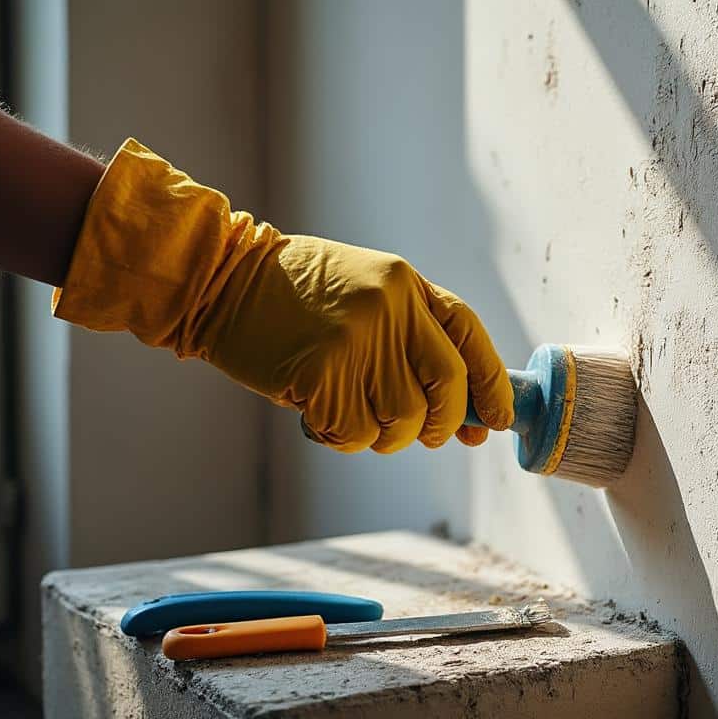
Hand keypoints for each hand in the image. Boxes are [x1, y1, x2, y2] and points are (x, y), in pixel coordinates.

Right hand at [53, 139, 513, 451]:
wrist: (220, 280)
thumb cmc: (295, 296)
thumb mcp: (365, 290)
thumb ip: (412, 335)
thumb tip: (464, 410)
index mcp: (406, 284)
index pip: (470, 336)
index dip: (492, 384)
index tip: (497, 419)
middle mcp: (390, 308)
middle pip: (446, 386)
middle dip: (444, 424)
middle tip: (427, 436)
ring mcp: (357, 340)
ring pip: (403, 419)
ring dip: (385, 437)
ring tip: (355, 419)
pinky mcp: (321, 372)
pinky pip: (356, 432)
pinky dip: (343, 439)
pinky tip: (319, 418)